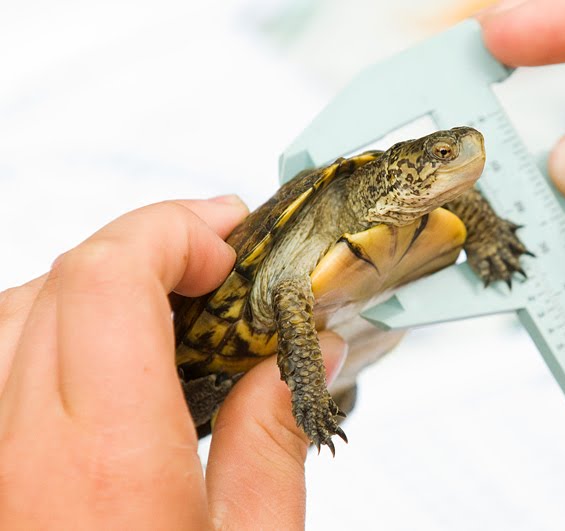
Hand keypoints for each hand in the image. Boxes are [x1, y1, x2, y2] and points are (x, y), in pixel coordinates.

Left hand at [0, 197, 346, 529]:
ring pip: (22, 306)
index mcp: (110, 458)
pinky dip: (60, 319)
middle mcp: (27, 447)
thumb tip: (305, 355)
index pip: (109, 277)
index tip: (227, 247)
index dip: (171, 231)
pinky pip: (4, 354)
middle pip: (67, 276)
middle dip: (150, 239)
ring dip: (102, 276)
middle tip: (216, 254)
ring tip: (169, 290)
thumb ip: (273, 444)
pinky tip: (110, 344)